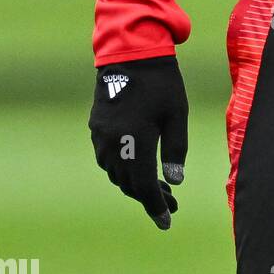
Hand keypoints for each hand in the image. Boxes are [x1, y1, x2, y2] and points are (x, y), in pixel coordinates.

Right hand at [89, 55, 187, 227]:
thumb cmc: (161, 82)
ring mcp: (101, 136)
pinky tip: (138, 166)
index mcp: (136, 141)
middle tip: (170, 203)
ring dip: (135, 184)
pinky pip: (107, 159)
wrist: (131, 52)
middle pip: (129, 184)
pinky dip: (123, 169)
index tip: (168, 221)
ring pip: (116, 174)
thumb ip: (176, 149)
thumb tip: (175, 182)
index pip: (144, 186)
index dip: (155, 206)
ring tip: (158, 187)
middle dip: (149, 197)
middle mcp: (114, 143)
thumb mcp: (176, 114)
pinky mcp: (96, 127)